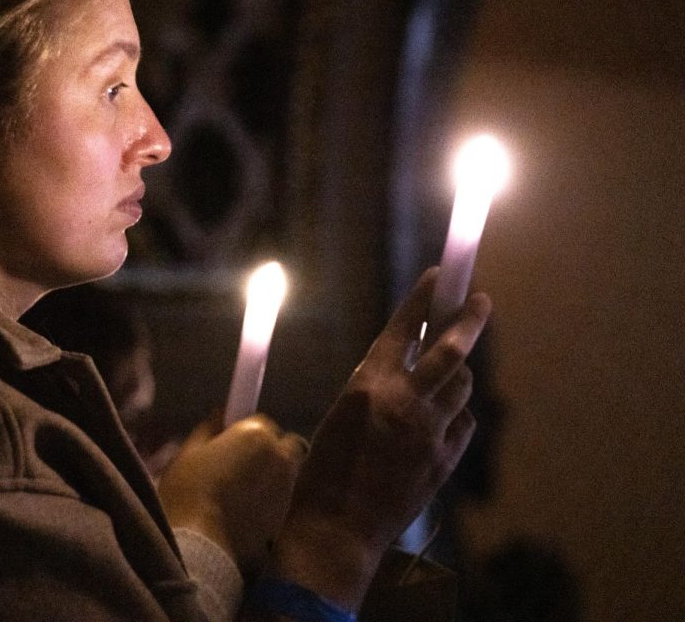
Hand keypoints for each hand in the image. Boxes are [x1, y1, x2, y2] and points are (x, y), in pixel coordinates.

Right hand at [158, 412, 308, 574]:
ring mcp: (287, 489)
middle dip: (269, 449)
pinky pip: (281, 498)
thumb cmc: (189, 491)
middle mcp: (280, 458)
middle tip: (241, 464)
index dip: (245, 430)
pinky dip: (269, 499)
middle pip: (285, 445)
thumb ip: (209, 428)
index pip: (262, 421)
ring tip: (240, 490)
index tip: (229, 442)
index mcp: (257, 435)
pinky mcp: (286, 517)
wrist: (203, 545)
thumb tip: (220, 413)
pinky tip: (244, 510)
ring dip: (270, 474)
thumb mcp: (189, 452)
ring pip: (285, 472)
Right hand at [269, 267, 490, 607]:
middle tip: (482, 301)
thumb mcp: (339, 414)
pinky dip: (455, 415)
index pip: (404, 329)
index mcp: (368, 386)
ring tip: (449, 372)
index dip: (424, 298)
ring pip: (461, 388)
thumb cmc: (323, 471)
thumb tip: (405, 363)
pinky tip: (442, 419)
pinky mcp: (444, 462)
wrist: (336, 531)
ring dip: (458, 374)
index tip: (441, 275)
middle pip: (451, 350)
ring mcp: (429, 434)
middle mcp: (404, 404)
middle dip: (470, 320)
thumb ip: (375, 386)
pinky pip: (462, 424)